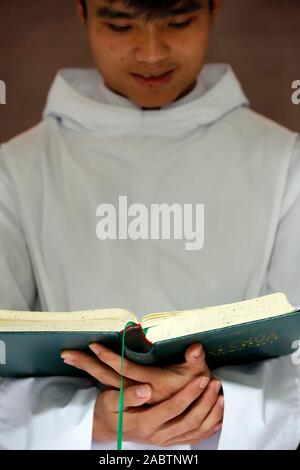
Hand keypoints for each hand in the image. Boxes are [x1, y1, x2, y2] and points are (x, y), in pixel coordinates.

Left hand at [61, 342, 211, 403]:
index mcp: (153, 384)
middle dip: (87, 365)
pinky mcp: (133, 392)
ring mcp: (134, 393)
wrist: (193, 409)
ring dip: (87, 368)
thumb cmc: (194, 385)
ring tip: (69, 357)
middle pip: (107, 377)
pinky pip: (110, 382)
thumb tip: (195, 348)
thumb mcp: (197, 372)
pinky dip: (97, 373)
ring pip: (105, 380)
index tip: (94, 346)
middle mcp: (140, 390)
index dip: (111, 358)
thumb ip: (195, 359)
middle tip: (67, 354)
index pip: (126, 370)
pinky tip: (88, 364)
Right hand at [93, 375, 223, 446]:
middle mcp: (157, 435)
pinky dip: (208, 429)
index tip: (201, 378)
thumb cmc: (109, 409)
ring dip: (210, 414)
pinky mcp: (169, 440)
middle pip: (189, 420)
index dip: (189, 394)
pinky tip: (218, 417)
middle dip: (205, 402)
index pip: (173, 408)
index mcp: (145, 423)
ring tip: (221, 396)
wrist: (107, 427)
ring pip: (195, 431)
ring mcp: (165, 440)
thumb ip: (129, 396)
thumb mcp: (111, 400)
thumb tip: (146, 389)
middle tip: (215, 383)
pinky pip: (194, 438)